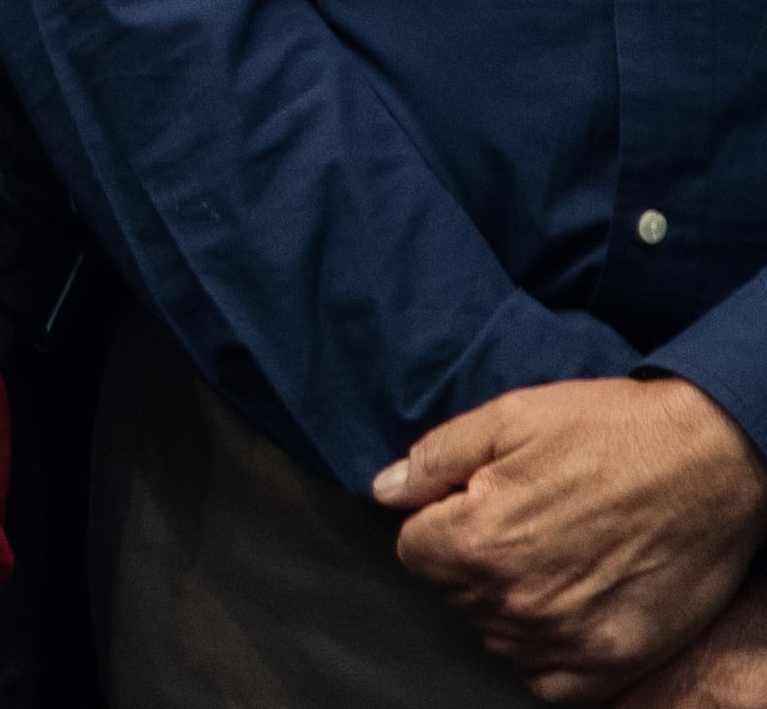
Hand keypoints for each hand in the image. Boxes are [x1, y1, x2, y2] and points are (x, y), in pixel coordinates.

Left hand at [381, 377, 766, 699]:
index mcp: (480, 539)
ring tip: (549, 559)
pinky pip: (547, 680)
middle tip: (521, 525)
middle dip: (470, 560)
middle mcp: (517, 598)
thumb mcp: (509, 418)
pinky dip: (545, 652)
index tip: (471, 506)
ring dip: (508, 604)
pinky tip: (563, 608)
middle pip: (454, 593)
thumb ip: (435, 459)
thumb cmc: (611, 432)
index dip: (437, 523)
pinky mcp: (614, 660)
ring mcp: (568, 637)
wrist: (713, 461)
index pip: (413, 551)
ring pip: (496, 635)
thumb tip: (385, 490)